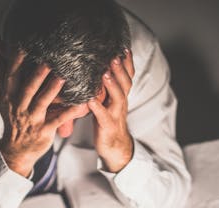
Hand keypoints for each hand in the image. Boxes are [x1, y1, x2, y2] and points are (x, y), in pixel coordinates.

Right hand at [0, 49, 85, 176]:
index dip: (16, 61)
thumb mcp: (5, 95)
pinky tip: (80, 106)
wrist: (16, 150)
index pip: (10, 76)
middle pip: (27, 88)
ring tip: (63, 77)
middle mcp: (19, 107)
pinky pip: (58, 120)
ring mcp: (32, 119)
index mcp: (9, 96)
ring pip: (42, 102)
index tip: (23, 45)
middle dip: (37, 75)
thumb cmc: (13, 117)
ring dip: (52, 90)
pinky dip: (69, 113)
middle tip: (48, 59)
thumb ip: (3, 69)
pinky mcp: (44, 131)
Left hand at [88, 49, 135, 172]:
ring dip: (112, 84)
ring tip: (104, 73)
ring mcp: (116, 115)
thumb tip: (97, 68)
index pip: (128, 76)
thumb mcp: (109, 102)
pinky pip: (103, 116)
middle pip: (125, 83)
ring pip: (118, 97)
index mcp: (121, 96)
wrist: (115, 148)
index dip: (128, 63)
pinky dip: (97, 107)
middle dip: (121, 69)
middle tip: (114, 56)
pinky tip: (90, 100)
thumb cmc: (108, 122)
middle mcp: (121, 103)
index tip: (124, 47)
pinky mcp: (108, 126)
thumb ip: (105, 87)